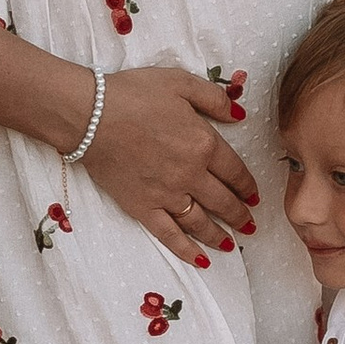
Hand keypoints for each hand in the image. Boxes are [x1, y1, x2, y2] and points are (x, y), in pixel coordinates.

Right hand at [84, 66, 260, 266]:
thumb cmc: (133, 94)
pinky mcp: (142, 207)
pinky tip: (201, 260)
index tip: (254, 196)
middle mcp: (190, 175)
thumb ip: (215, 99)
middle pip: (223, 201)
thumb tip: (241, 115)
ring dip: (219, 235)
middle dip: (240, 215)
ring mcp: (166, 195)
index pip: (235, 172)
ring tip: (232, 243)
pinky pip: (169, 234)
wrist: (90, 115)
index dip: (248, 186)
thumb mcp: (181, 82)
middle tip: (249, 225)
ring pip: (201, 222)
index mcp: (204, 144)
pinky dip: (187, 250)